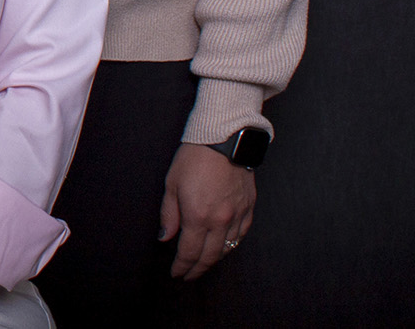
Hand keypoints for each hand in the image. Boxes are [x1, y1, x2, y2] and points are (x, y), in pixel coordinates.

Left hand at [159, 142, 255, 279]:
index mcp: (197, 216)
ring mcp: (237, 215)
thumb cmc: (194, 157)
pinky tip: (224, 246)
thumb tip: (165, 237)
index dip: (181, 266)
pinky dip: (231, 245)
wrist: (223, 138)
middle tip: (188, 275)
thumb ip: (169, 214)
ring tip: (203, 264)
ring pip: (227, 248)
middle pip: (209, 256)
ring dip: (214, 259)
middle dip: (197, 270)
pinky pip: (241, 234)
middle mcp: (220, 220)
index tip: (176, 273)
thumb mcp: (172, 184)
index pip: (189, 252)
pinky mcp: (249, 208)